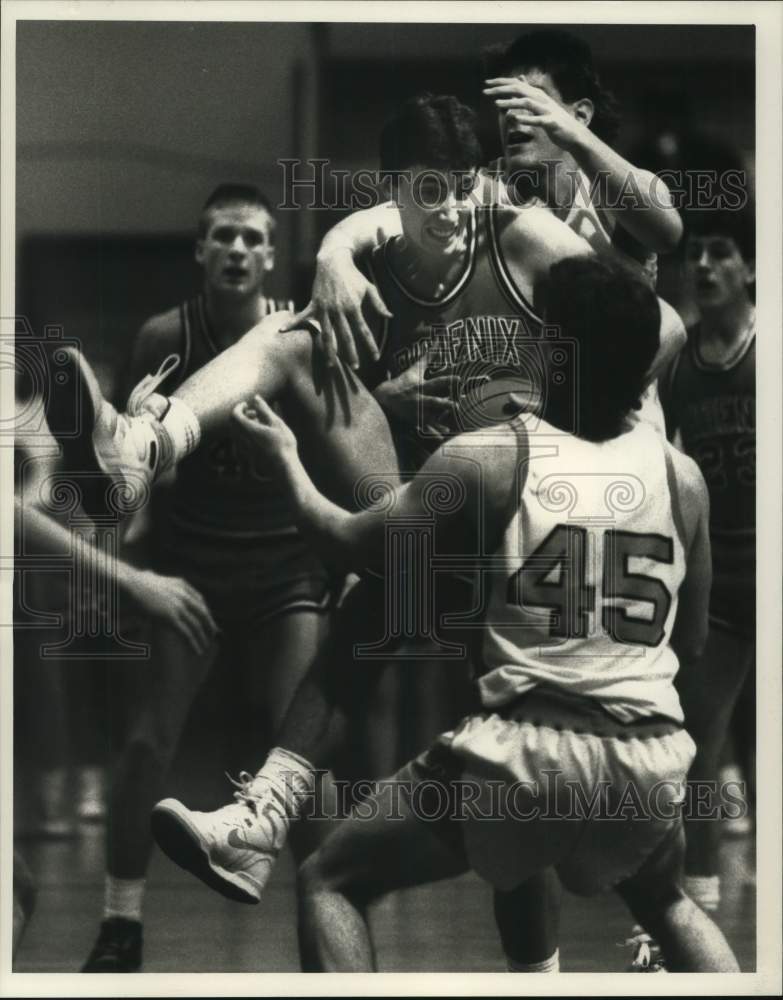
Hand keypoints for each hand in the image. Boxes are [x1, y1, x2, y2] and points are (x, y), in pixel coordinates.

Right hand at [125, 569, 218, 655]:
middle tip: (213, 635)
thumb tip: (149, 574)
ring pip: (196, 625)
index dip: (205, 611)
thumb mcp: (149, 576)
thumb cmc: (133, 582)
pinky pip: (186, 633)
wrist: (129, 585)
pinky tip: (197, 650)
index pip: (199, 599)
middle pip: (202, 612)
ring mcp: (178, 606)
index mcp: (181, 585)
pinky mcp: (171, 617)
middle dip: (209, 625)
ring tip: (205, 646)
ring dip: (203, 637)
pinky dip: (194, 643)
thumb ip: (154, 577)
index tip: (208, 619)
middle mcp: (183, 595)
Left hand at [231, 395, 299, 477]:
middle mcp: (242, 439)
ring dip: (244, 424)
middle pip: (233, 423)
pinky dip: (246, 433)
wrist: (284, 467)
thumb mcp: (276, 423)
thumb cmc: (283, 444)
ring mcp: (243, 448)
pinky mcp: (246, 455)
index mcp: (248, 430)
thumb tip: (255, 397)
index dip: (238, 407)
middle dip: (242, 414)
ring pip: (236, 431)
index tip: (247, 404)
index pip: (234, 414)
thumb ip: (264, 409)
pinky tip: (259, 436)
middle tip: (255, 413)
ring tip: (260, 424)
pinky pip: (240, 440)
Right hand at [281, 249, 390, 369]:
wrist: (334, 260)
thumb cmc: (353, 275)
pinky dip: (292, 323)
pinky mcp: (313, 304)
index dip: (370, 345)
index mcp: (353, 307)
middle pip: (345, 336)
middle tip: (355, 368)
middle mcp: (338, 310)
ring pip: (326, 333)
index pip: (364, 330)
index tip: (376, 357)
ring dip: (328, 350)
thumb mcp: (369, 288)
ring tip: (330, 364)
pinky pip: (302, 316)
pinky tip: (281, 331)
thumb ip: (379, 304)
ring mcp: (324, 308)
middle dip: (350, 353)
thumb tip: (390, 317)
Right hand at [373, 356, 458, 429]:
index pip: (437, 382)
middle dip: (444, 403)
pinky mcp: (415, 420)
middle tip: (457, 405)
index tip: (459, 379)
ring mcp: (417, 411)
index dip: (448, 380)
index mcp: (421, 386)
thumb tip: (437, 341)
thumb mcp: (413, 370)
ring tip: (449, 427)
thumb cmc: (402, 383)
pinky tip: (443, 434)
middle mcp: (420, 399)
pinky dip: (433, 431)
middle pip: (434, 401)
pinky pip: (425, 427)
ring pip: (429, 417)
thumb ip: (427, 357)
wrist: (383, 399)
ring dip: (439, 422)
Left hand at [483, 76, 586, 152]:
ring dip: (511, 102)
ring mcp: (547, 110)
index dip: (501, 82)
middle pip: (519, 89)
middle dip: (501, 89)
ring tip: (496, 105)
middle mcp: (542, 99)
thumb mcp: (540, 105)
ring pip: (527, 103)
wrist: (573, 134)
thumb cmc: (554, 121)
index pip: (517, 84)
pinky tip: (515, 119)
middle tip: (485, 91)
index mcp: (537, 94)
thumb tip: (519, 80)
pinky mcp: (551, 123)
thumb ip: (528, 93)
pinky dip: (526, 118)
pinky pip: (537, 120)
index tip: (486, 83)